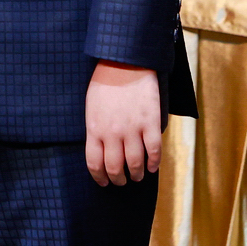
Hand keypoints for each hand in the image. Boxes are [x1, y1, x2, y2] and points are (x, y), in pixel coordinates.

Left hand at [85, 61, 161, 184]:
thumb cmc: (105, 83)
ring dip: (137, 174)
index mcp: (94, 129)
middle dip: (119, 179)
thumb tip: (101, 149)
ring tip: (138, 176)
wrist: (125, 62)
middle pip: (115, 168)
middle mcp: (112, 133)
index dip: (100, 177)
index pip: (95, 163)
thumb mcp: (92, 107)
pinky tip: (153, 167)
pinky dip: (154, 163)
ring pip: (135, 163)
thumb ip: (96, 129)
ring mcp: (132, 129)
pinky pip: (154, 151)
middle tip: (122, 181)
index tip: (104, 182)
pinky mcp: (150, 123)